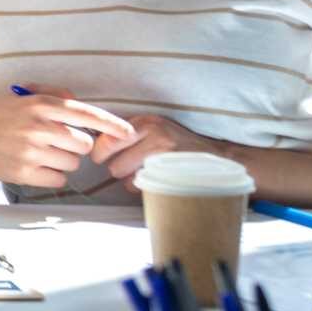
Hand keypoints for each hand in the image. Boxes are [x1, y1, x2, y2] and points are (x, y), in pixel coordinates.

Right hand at [0, 85, 136, 188]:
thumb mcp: (23, 97)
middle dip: (76, 145)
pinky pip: (58, 179)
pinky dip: (51, 174)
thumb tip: (81, 104)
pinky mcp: (23, 173)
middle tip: (57, 142)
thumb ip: (54, 96)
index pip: (86, 114)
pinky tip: (34, 165)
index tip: (130, 133)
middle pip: (84, 144)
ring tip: (40, 153)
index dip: (113, 124)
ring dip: (63, 160)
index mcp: (40, 105)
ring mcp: (31, 151)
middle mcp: (38, 127)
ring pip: (72, 163)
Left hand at [92, 114, 220, 189]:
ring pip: (127, 179)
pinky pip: (145, 187)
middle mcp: (155, 136)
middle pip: (114, 165)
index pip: (107, 141)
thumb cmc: (176, 143)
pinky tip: (156, 178)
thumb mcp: (153, 129)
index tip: (100, 157)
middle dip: (117, 169)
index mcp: (145, 122)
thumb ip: (127, 133)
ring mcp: (165, 155)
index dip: (100, 152)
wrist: (216, 156)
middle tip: (126, 167)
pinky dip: (145, 187)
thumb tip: (94, 144)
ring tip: (144, 172)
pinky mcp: (173, 173)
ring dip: (130, 180)